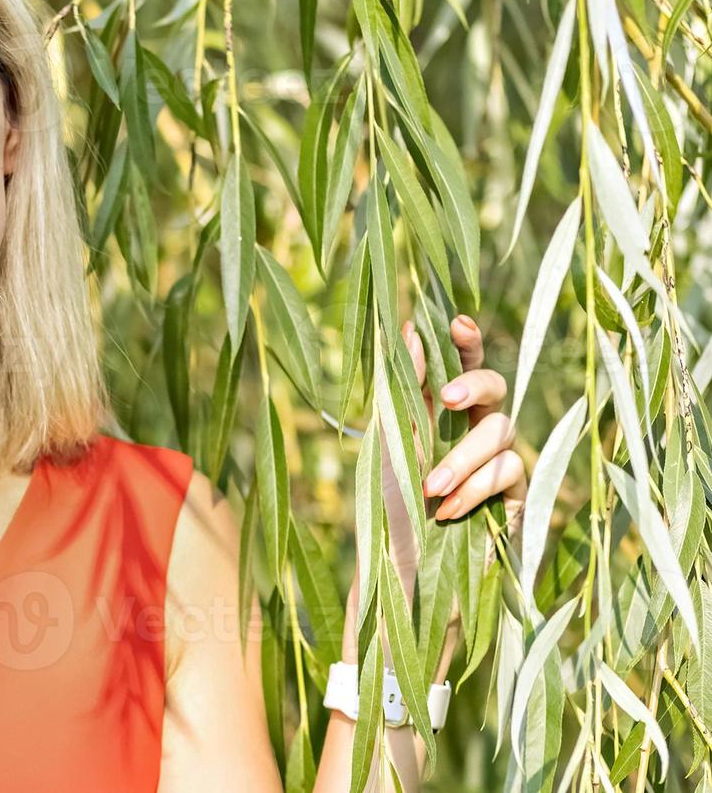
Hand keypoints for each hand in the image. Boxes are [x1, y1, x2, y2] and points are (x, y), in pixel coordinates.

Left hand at [344, 314, 528, 664]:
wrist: (397, 581)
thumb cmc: (386, 512)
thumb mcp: (386, 447)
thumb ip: (401, 393)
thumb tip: (407, 329)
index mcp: (438, 415)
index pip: (461, 365)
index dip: (465, 341)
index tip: (455, 321)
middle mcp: (471, 435)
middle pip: (496, 390)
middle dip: (476, 387)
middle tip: (450, 400)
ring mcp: (498, 467)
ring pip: (503, 433)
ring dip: (464, 458)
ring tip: (431, 488)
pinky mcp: (516, 502)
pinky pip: (511, 476)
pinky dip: (478, 488)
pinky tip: (448, 510)